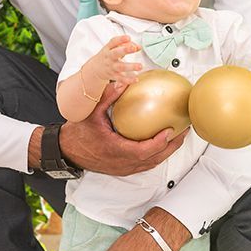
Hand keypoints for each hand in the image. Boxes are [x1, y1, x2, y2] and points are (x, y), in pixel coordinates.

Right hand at [59, 81, 189, 175]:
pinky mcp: (122, 169)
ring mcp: (123, 168)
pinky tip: (162, 143)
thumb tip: (124, 81)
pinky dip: (155, 155)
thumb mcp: (92, 113)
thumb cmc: (78, 133)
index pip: (145, 150)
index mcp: (116, 150)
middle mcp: (122, 163)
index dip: (161, 142)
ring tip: (178, 137)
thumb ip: (109, 97)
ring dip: (166, 152)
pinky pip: (144, 164)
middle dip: (171, 147)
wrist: (66, 151)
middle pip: (154, 159)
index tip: (171, 130)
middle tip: (184, 133)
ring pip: (151, 163)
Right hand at [92, 35, 141, 85]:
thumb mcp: (113, 48)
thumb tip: (138, 47)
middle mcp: (109, 57)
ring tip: (140, 66)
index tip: (128, 37)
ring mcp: (111, 67)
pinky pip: (121, 79)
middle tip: (133, 48)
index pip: (113, 42)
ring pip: (121, 67)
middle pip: (116, 53)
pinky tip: (136, 79)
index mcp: (108, 48)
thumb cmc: (108, 56)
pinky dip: (128, 80)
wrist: (95, 68)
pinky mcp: (113, 76)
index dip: (121, 39)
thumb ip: (126, 45)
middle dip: (125, 50)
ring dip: (131, 66)